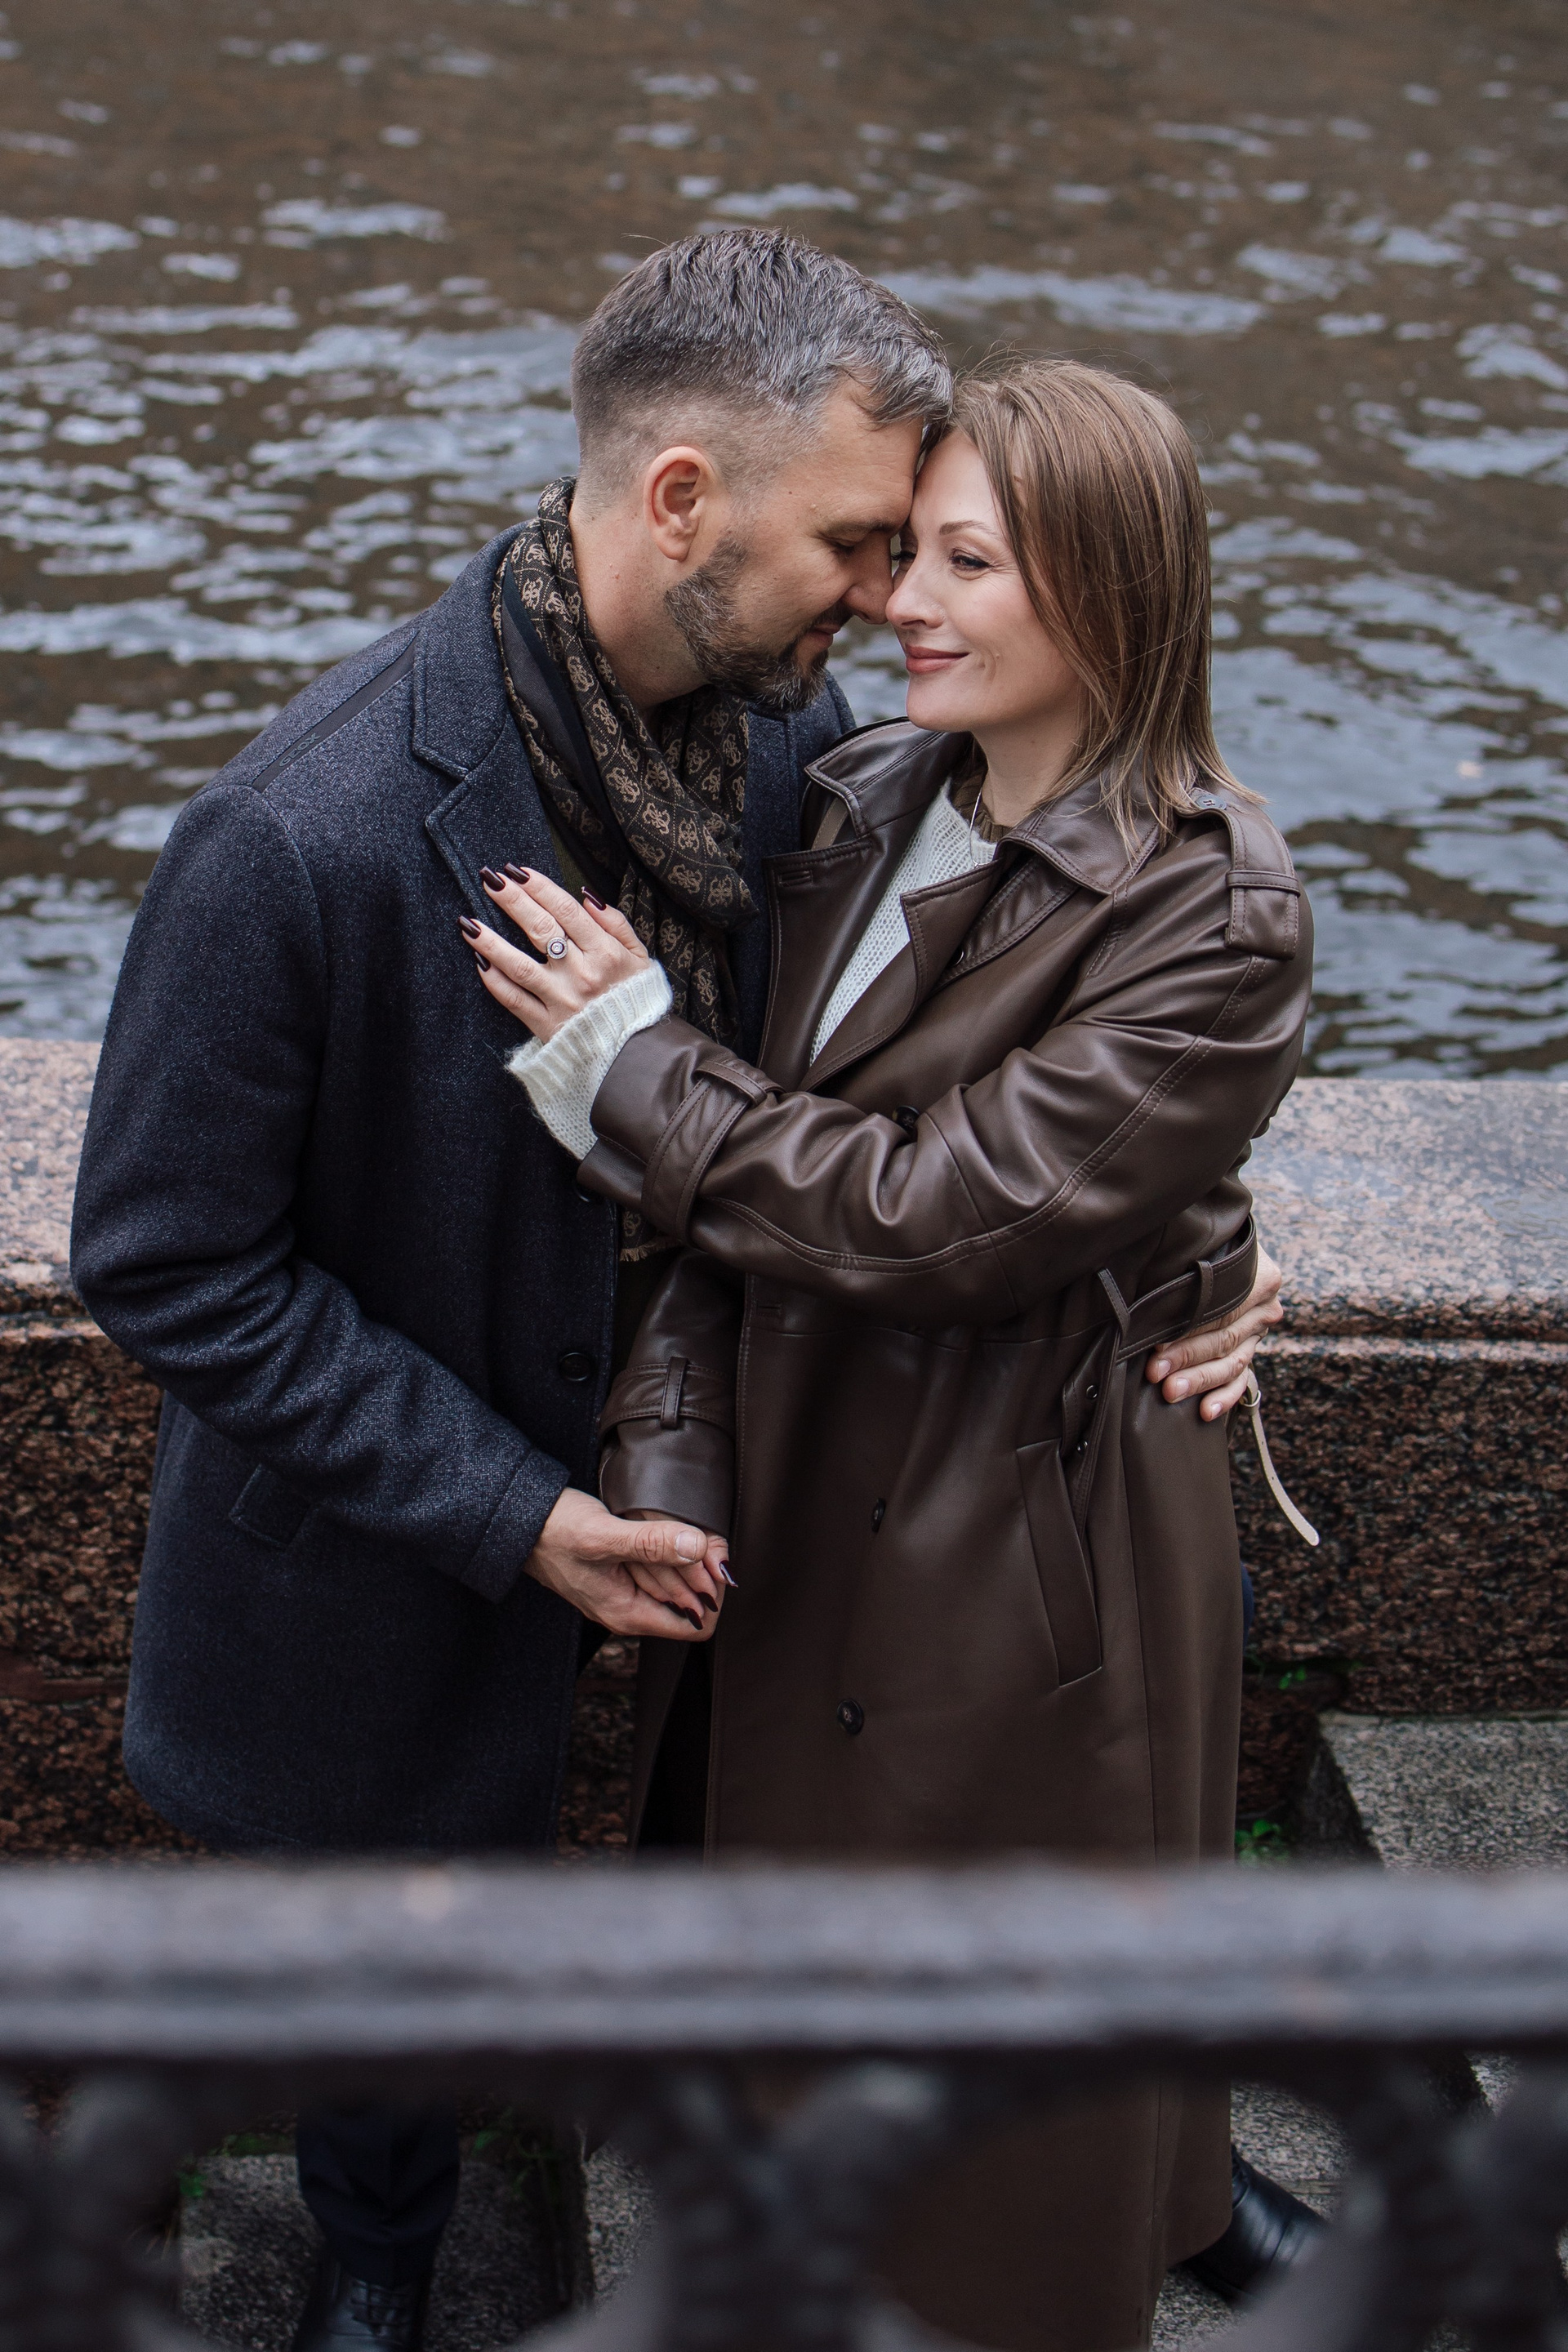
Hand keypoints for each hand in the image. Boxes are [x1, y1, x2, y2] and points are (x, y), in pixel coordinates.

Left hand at [465, 866, 647, 1043]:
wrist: (636, 1053)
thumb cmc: (635, 999)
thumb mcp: (639, 958)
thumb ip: (616, 924)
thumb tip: (587, 896)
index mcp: (606, 953)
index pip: (567, 911)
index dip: (540, 887)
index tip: (518, 871)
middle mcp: (582, 974)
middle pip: (541, 930)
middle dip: (512, 901)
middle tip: (489, 879)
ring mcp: (562, 1001)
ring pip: (520, 966)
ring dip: (491, 942)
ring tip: (469, 922)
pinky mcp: (547, 1026)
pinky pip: (515, 1001)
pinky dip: (495, 982)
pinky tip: (480, 963)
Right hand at [525, 1486, 727, 1639]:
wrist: (519, 1522)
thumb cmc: (554, 1530)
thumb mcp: (604, 1535)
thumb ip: (651, 1543)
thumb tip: (697, 1548)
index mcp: (628, 1614)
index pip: (698, 1625)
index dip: (712, 1593)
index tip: (710, 1558)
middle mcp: (629, 1611)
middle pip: (690, 1603)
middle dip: (701, 1570)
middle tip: (703, 1535)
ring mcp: (625, 1592)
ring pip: (676, 1583)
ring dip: (685, 1557)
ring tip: (680, 1529)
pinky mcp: (620, 1572)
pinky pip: (658, 1568)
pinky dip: (666, 1549)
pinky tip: (660, 1530)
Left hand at [1144, 1244, 1283, 1421]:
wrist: (1227, 1245)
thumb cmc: (1206, 1246)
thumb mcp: (1205, 1249)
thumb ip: (1189, 1267)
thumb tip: (1148, 1285)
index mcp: (1262, 1278)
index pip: (1223, 1312)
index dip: (1189, 1330)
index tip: (1158, 1343)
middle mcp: (1265, 1309)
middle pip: (1224, 1339)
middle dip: (1186, 1358)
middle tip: (1156, 1372)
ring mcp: (1259, 1334)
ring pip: (1231, 1363)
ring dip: (1199, 1380)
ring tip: (1171, 1392)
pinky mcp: (1249, 1352)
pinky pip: (1241, 1381)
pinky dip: (1224, 1397)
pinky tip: (1206, 1411)